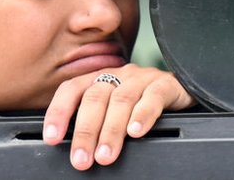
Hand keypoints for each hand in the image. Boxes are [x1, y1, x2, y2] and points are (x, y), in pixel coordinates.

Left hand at [41, 64, 193, 170]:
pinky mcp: (165, 85)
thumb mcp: (113, 108)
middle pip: (95, 98)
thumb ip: (95, 120)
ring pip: (121, 100)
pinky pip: (153, 98)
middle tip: (81, 159)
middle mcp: (118, 75)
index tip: (52, 138)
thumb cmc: (140, 102)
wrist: (181, 88)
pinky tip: (136, 132)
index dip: (59, 112)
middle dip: (85, 131)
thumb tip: (74, 149)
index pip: (72, 90)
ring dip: (111, 131)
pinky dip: (143, 115)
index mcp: (99, 78)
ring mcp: (141, 78)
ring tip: (105, 155)